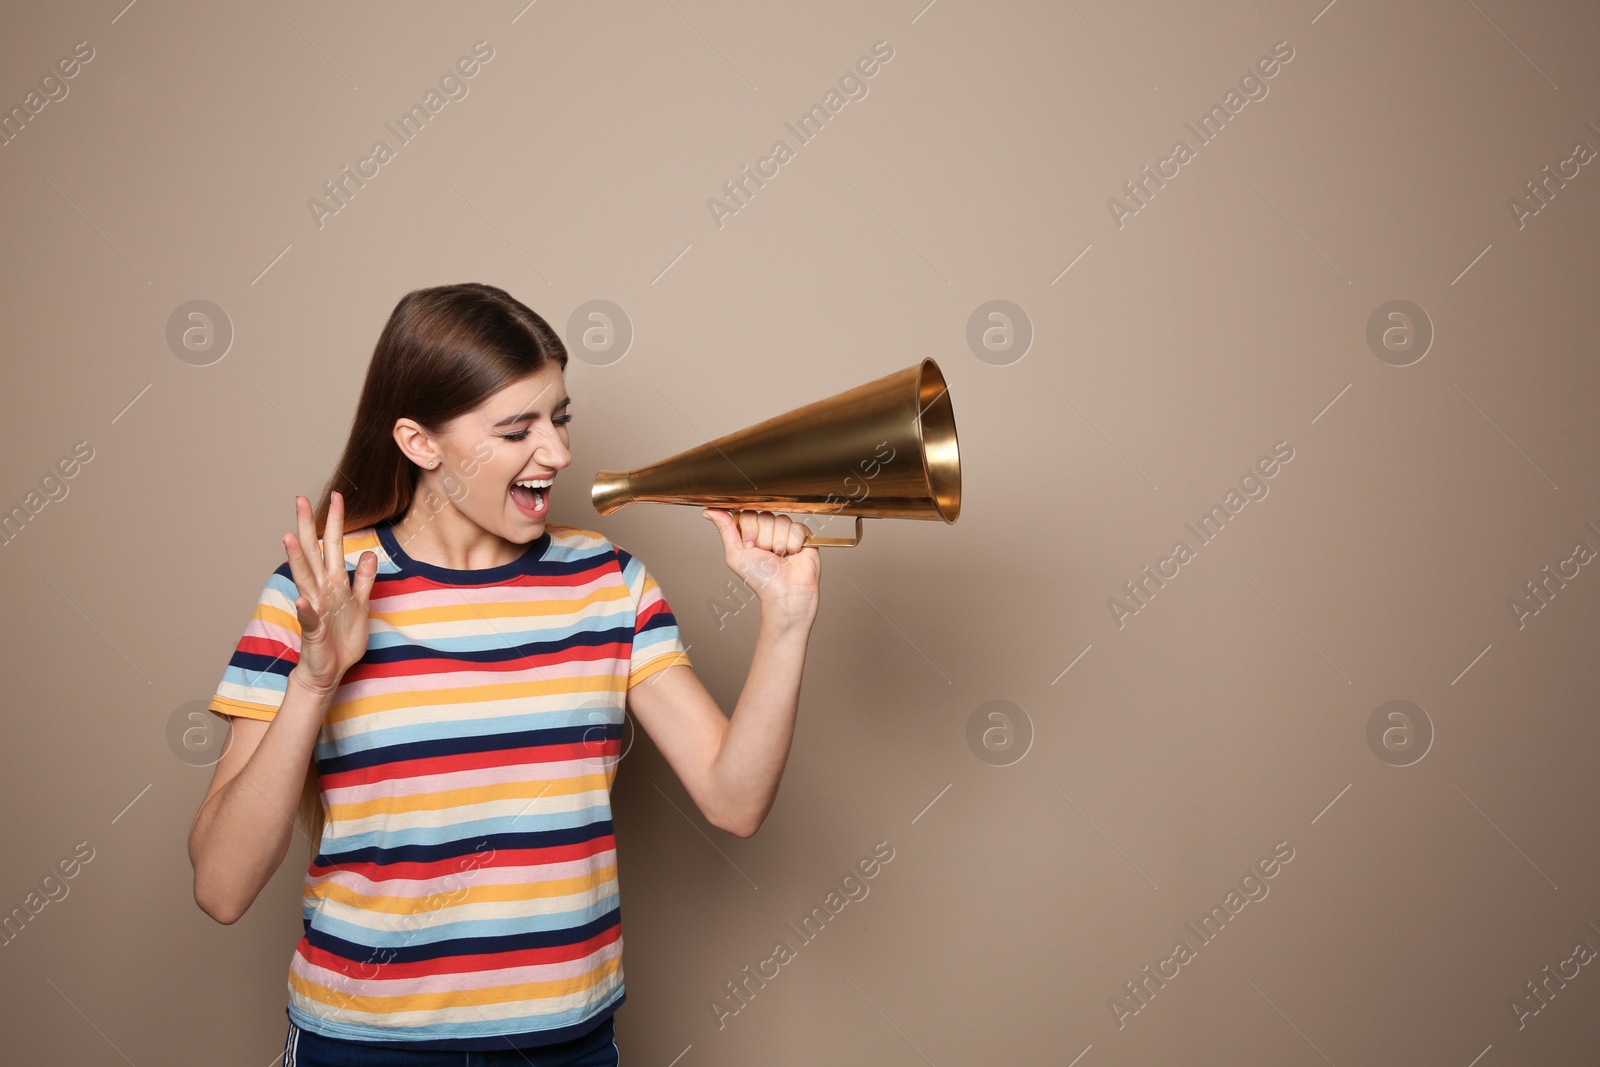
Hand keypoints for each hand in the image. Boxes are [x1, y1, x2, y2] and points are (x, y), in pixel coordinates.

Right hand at [283, 491, 377, 694]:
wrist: (330, 670)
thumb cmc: (343, 637)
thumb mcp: (361, 605)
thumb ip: (365, 580)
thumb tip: (371, 553)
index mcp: (334, 582)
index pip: (332, 546)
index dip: (335, 522)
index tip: (337, 496)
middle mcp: (320, 590)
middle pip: (312, 553)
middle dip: (307, 527)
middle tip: (299, 499)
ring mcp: (314, 609)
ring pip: (304, 579)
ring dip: (296, 559)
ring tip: (288, 537)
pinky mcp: (313, 630)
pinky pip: (309, 618)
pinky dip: (305, 609)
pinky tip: (302, 599)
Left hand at [702, 509, 819, 626]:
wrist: (786, 593)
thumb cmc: (761, 579)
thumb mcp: (736, 554)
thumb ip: (725, 529)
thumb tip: (708, 511)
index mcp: (751, 532)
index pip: (748, 514)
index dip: (750, 530)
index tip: (751, 547)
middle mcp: (768, 530)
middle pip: (765, 516)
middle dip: (765, 538)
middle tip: (767, 555)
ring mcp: (785, 531)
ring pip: (782, 520)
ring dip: (779, 543)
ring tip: (781, 556)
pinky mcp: (803, 534)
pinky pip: (797, 526)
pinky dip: (794, 543)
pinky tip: (793, 554)